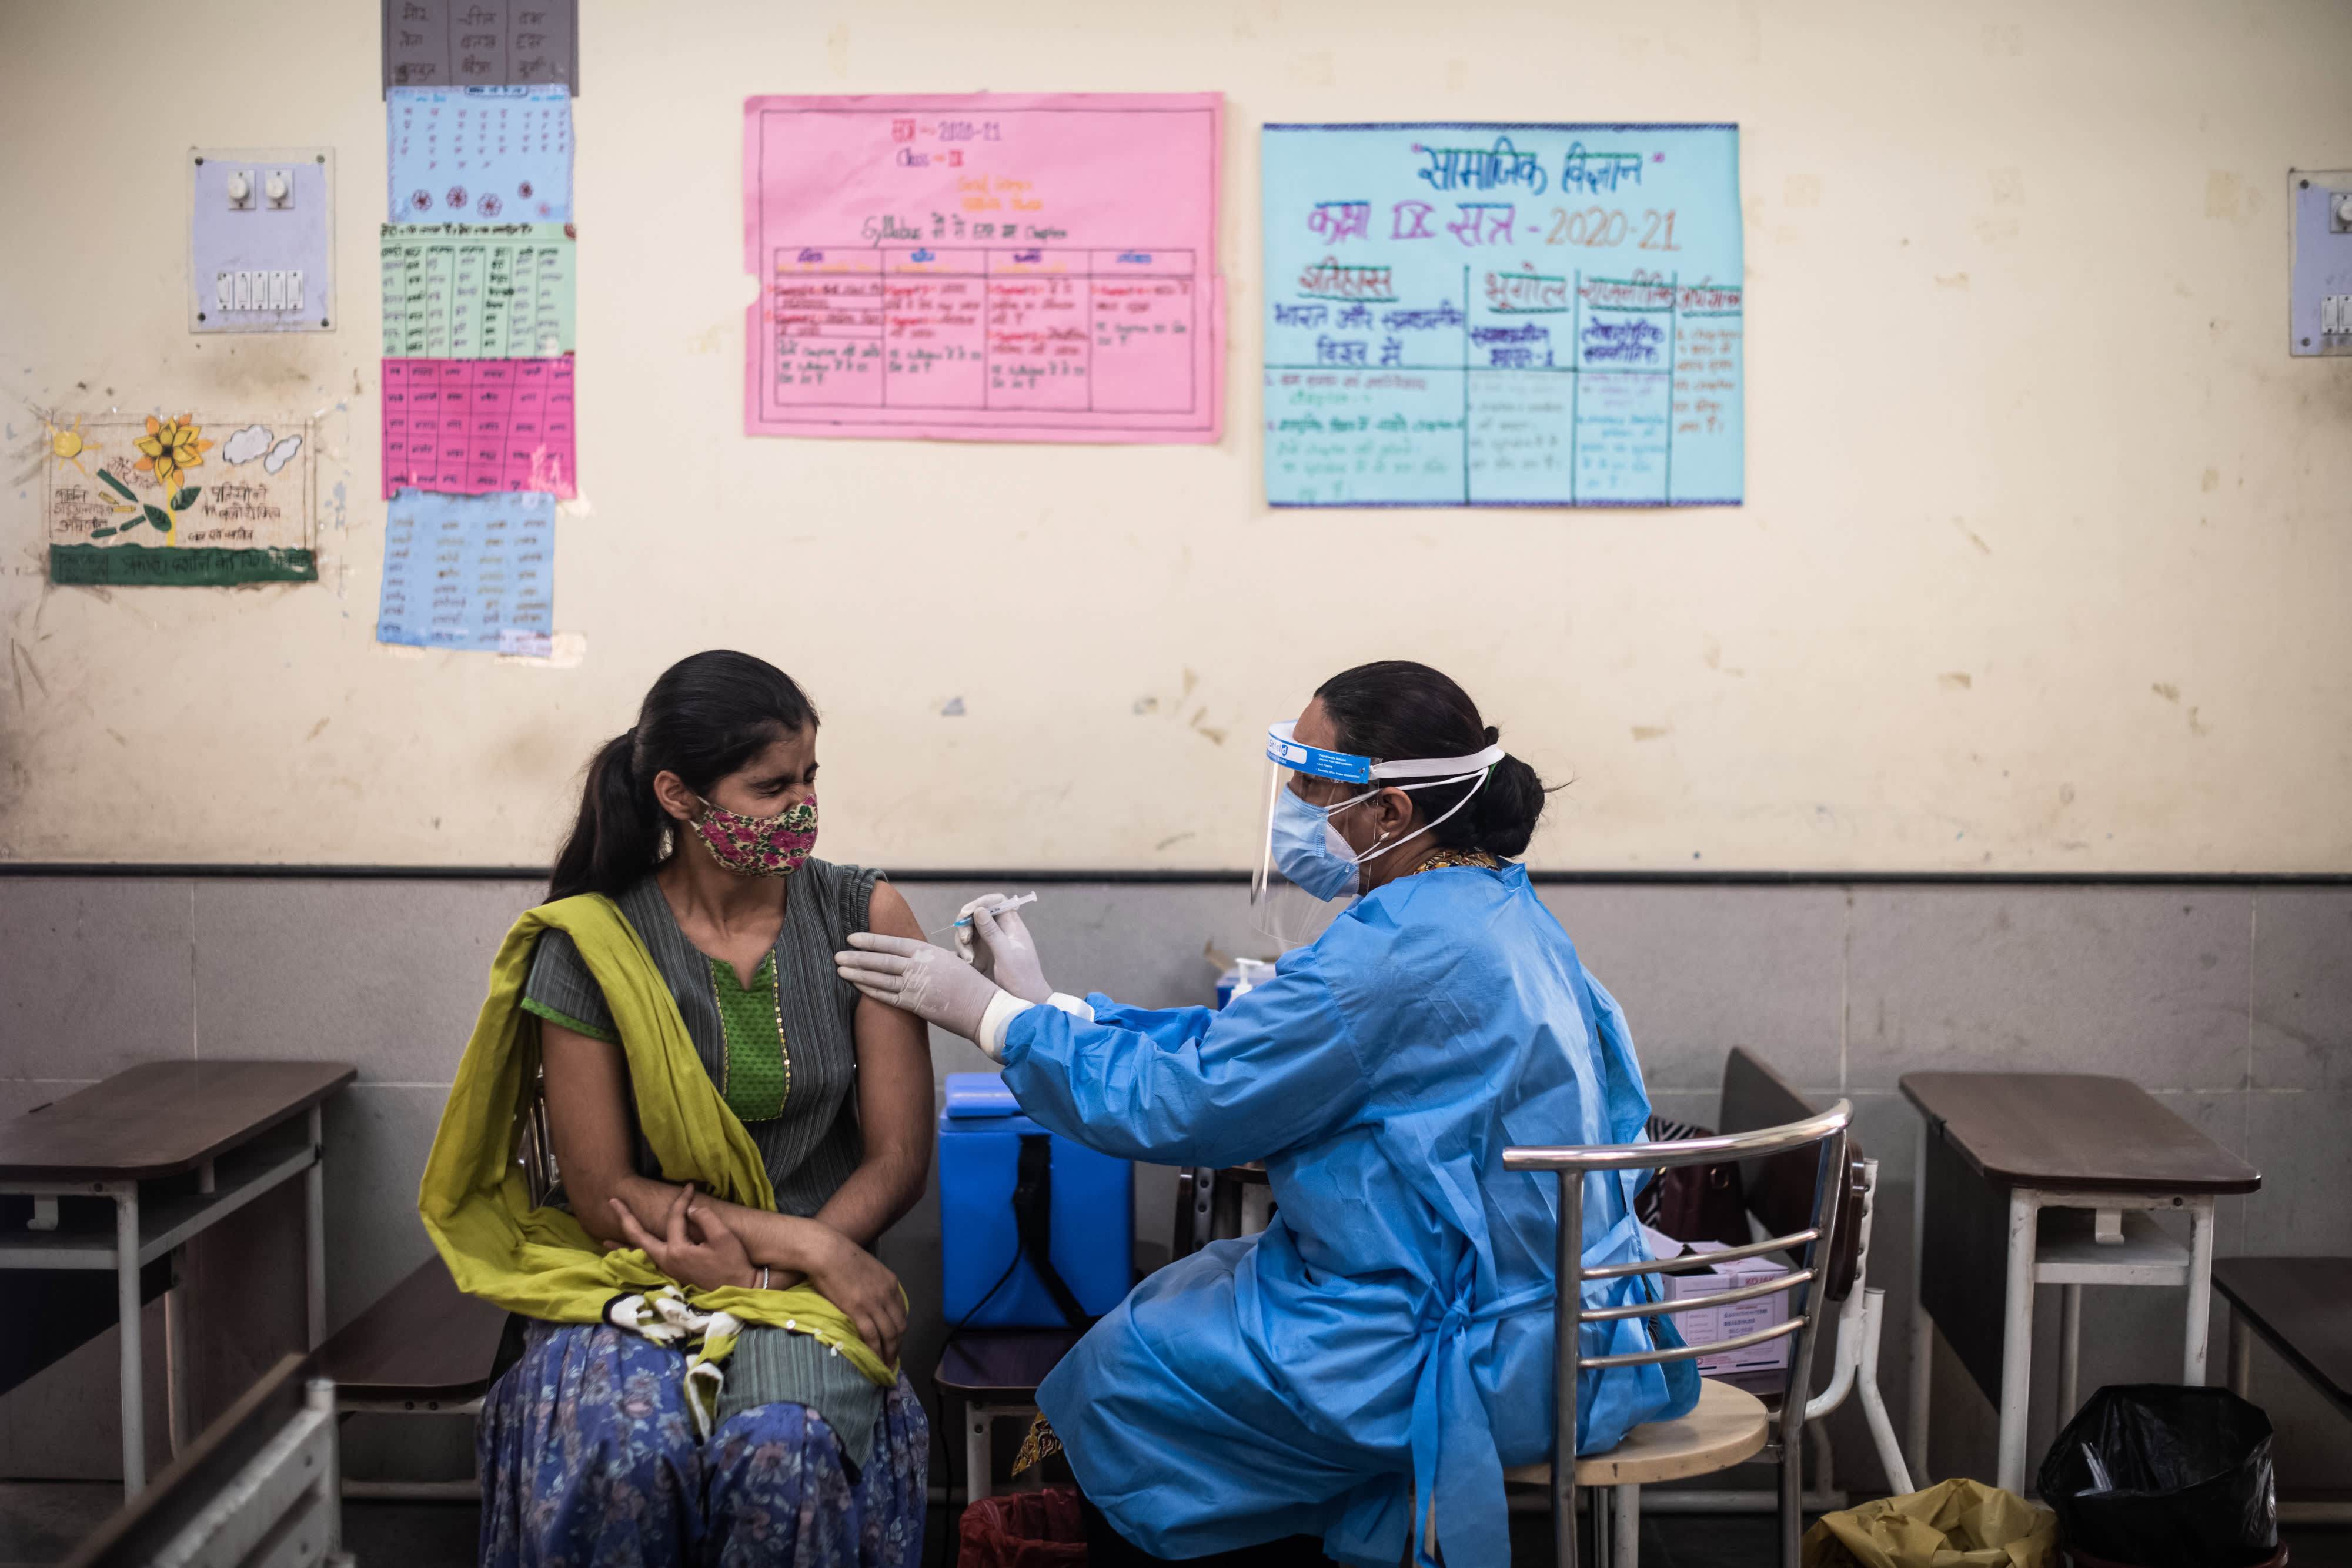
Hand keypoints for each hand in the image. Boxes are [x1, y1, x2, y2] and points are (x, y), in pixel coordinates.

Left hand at [608, 1186, 756, 1294]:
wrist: (737, 1287)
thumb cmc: (732, 1262)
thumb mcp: (723, 1237)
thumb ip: (705, 1219)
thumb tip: (689, 1210)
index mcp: (677, 1250)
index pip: (674, 1219)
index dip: (682, 1201)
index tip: (689, 1188)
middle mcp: (666, 1260)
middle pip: (638, 1237)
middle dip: (625, 1218)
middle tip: (612, 1201)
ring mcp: (666, 1269)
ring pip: (638, 1253)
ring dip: (622, 1244)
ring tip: (605, 1240)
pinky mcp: (671, 1273)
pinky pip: (646, 1262)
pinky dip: (634, 1256)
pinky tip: (629, 1256)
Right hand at [799, 1225, 907, 1363]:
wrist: (827, 1251)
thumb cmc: (840, 1257)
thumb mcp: (866, 1269)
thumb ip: (872, 1285)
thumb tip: (868, 1299)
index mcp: (891, 1284)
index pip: (901, 1313)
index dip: (899, 1330)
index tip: (895, 1342)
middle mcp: (887, 1294)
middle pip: (899, 1327)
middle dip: (897, 1346)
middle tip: (892, 1360)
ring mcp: (874, 1303)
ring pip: (889, 1335)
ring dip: (889, 1353)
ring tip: (884, 1367)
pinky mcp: (859, 1310)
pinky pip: (872, 1336)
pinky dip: (875, 1351)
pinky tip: (873, 1360)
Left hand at [835, 932, 1006, 1038]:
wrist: (982, 1007)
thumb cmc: (970, 984)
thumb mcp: (950, 961)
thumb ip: (928, 958)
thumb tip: (911, 957)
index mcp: (927, 951)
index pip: (892, 942)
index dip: (870, 940)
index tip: (853, 938)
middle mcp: (919, 966)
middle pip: (881, 959)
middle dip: (857, 957)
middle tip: (838, 955)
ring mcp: (915, 985)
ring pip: (879, 978)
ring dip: (858, 973)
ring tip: (840, 969)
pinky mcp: (915, 1004)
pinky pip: (886, 996)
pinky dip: (870, 991)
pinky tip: (857, 987)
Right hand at [960, 900, 1050, 1003]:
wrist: (1022, 1003)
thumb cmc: (1022, 979)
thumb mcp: (1006, 954)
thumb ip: (992, 932)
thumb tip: (980, 910)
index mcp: (1011, 926)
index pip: (997, 902)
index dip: (982, 902)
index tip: (968, 912)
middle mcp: (999, 932)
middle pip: (977, 915)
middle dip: (966, 924)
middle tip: (965, 939)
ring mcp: (989, 944)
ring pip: (968, 932)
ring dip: (963, 942)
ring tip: (970, 960)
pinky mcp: (980, 957)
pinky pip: (965, 948)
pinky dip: (962, 953)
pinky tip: (968, 964)